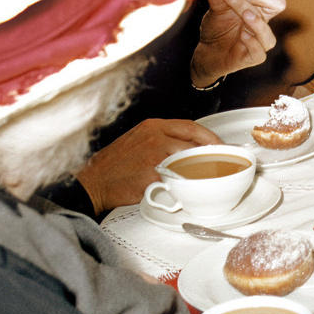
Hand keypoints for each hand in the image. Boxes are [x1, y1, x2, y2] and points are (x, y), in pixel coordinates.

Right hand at [74, 118, 221, 211]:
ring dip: (200, 167)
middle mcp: (155, 136)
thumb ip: (161, 141)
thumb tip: (185, 148)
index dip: (209, 136)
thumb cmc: (113, 166)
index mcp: (152, 126)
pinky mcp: (153, 174)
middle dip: (211, 151)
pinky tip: (190, 188)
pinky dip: (187, 183)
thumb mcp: (137, 141)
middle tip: (220, 160)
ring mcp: (155, 155)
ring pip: (190, 158)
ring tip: (207, 175)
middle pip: (195, 141)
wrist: (93, 182)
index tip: (218, 144)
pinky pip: (178, 178)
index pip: (190, 126)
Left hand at [191, 0, 285, 87]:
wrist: (206, 51)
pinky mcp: (251, 58)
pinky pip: (259, 53)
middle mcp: (262, 28)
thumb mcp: (216, 8)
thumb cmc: (216, 28)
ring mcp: (258, 44)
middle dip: (256, 3)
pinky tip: (242, 36)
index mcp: (259, 13)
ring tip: (246, 15)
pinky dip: (252, 44)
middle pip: (269, 14)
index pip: (276, 2)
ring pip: (267, 37)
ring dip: (258, 24)